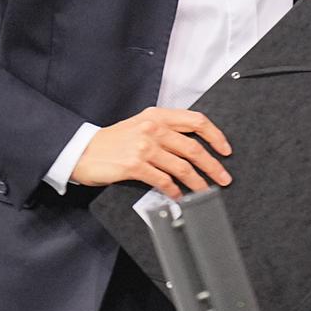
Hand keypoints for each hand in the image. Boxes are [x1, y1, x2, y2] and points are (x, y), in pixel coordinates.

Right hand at [71, 107, 232, 199]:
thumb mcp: (141, 125)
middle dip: (212, 165)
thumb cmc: (114, 140)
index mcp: (157, 115)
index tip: (225, 150)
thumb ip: (165, 130)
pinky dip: (175, 190)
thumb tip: (193, 145)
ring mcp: (144, 146)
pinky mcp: (134, 165)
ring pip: (181, 166)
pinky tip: (179, 196)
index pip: (196, 121)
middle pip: (193, 147)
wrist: (84, 150)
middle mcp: (153, 127)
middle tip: (224, 177)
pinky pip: (163, 180)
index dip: (215, 136)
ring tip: (205, 191)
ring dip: (197, 182)